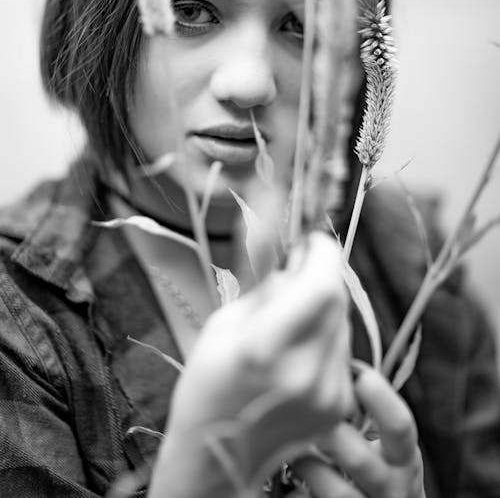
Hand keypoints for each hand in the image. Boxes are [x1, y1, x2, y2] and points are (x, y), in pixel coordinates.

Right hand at [148, 231, 352, 496]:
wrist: (216, 458)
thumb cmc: (207, 382)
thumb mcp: (224, 323)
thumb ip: (268, 288)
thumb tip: (298, 256)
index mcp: (265, 348)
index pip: (321, 284)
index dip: (322, 253)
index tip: (310, 241)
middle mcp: (304, 372)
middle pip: (336, 300)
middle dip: (322, 275)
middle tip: (300, 268)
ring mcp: (326, 394)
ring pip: (342, 324)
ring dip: (324, 307)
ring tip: (292, 317)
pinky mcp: (337, 406)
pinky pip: (342, 351)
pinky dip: (325, 338)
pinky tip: (298, 349)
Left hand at [294, 366, 424, 497]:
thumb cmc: (384, 470)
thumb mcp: (391, 445)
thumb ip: (372, 414)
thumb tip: (336, 362)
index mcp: (405, 458)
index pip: (399, 425)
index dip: (378, 397)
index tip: (354, 372)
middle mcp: (392, 487)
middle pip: (360, 460)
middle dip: (330, 433)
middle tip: (308, 411)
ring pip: (335, 490)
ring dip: (307, 464)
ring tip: (292, 446)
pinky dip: (296, 494)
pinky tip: (285, 480)